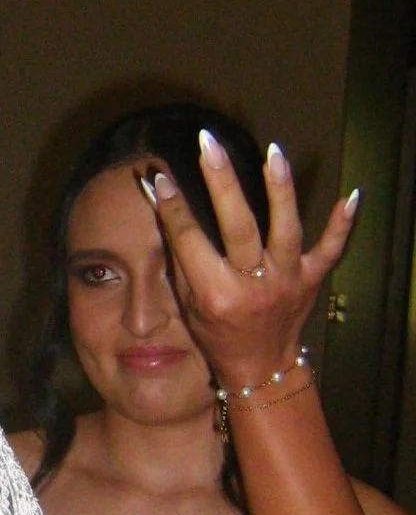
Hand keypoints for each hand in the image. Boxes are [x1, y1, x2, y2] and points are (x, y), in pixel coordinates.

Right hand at [147, 132, 356, 391]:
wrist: (260, 368)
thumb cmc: (217, 335)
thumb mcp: (189, 305)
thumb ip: (181, 258)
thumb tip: (167, 208)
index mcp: (216, 295)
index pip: (190, 240)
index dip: (173, 207)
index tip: (161, 178)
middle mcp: (253, 286)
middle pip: (238, 225)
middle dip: (221, 181)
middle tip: (208, 145)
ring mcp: (286, 281)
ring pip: (286, 229)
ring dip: (280, 189)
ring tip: (272, 153)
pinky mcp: (311, 280)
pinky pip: (331, 249)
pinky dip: (342, 224)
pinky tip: (352, 195)